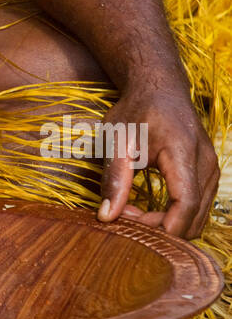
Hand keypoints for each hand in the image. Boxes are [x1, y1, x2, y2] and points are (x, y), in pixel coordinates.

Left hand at [97, 83, 218, 237]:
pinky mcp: (208, 175)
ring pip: (197, 218)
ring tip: (132, 209)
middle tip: (124, 215)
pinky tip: (147, 207)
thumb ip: (113, 178)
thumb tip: (106, 217)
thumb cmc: (136, 110)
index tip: (132, 228)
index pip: (186, 204)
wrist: (160, 89)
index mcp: (182, 152)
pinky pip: (197, 209)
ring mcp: (212, 170)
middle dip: (159, 228)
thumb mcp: (116, 139)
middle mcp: (206, 163)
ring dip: (166, 224)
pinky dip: (174, 216)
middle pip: (193, 217)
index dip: (162, 226)